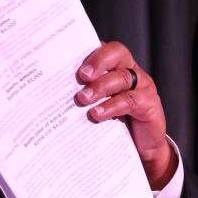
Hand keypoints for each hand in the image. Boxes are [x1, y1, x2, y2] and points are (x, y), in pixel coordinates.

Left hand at [74, 42, 175, 188]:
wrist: (143, 150)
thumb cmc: (115, 124)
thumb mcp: (96, 106)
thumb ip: (82, 96)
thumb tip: (48, 95)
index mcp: (114, 66)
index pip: (101, 48)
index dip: (87, 50)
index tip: (68, 59)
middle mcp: (129, 70)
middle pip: (117, 53)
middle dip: (97, 62)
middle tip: (81, 76)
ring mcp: (142, 86)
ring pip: (122, 77)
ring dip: (100, 87)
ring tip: (83, 99)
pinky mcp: (149, 104)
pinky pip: (131, 100)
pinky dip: (112, 106)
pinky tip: (98, 114)